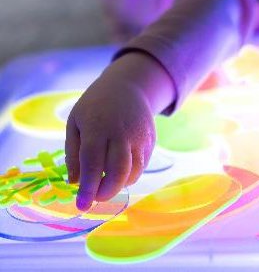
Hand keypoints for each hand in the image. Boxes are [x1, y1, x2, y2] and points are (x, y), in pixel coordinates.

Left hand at [65, 70, 155, 210]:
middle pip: (118, 172)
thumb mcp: (75, 122)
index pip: (93, 163)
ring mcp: (140, 137)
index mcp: (97, 127)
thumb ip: (73, 153)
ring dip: (119, 184)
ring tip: (107, 179)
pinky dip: (129, 174)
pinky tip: (119, 167)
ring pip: (133, 172)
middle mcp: (121, 133)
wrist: (127, 87)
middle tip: (96, 197)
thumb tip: (75, 182)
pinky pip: (141, 165)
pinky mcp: (150, 141)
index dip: (88, 188)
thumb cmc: (94, 106)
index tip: (81, 206)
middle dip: (106, 192)